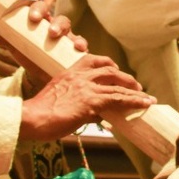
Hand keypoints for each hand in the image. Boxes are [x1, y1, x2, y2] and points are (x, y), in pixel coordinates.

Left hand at [0, 2, 88, 91]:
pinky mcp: (73, 51)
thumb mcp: (14, 43)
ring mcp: (66, 39)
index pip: (41, 8)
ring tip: (74, 44)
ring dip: (74, 36)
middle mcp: (56, 27)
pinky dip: (83, 46)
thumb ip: (3, 37)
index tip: (33, 18)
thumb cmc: (27, 51)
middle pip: (61, 19)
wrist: (38, 70)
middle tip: (52, 33)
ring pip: (73, 33)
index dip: (38, 10)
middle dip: (58, 24)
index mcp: (41, 20)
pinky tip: (82, 50)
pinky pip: (81, 46)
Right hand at [19, 54, 155, 141]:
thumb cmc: (40, 113)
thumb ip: (79, 101)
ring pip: (118, 86)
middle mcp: (80, 77)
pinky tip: (144, 104)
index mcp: (69, 73)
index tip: (116, 68)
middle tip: (136, 86)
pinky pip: (119, 99)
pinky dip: (135, 101)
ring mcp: (87, 88)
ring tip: (146, 98)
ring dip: (135, 92)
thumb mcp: (59, 99)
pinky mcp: (92, 101)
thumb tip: (98, 113)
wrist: (31, 118)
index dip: (108, 64)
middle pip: (109, 70)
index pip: (92, 60)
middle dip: (125, 78)